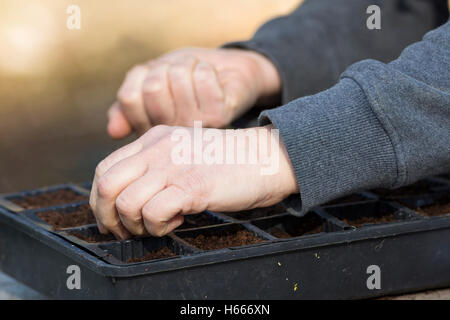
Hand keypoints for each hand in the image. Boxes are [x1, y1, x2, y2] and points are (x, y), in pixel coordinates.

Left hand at [90, 124, 297, 238]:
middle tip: (127, 231)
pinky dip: (160, 226)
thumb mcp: (184, 151)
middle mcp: (158, 149)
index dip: (100, 200)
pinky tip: (179, 220)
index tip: (111, 219)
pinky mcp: (193, 186)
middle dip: (109, 217)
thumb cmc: (227, 162)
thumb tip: (129, 197)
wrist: (266, 157)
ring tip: (161, 224)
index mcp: (153, 140)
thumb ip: (157, 165)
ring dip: (138, 225)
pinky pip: (154, 213)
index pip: (105, 169)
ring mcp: (174, 166)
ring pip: (127, 203)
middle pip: (107, 186)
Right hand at [107, 48, 280, 137]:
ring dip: (188, 65)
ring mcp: (195, 128)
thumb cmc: (184, 79)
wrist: (227, 76)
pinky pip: (201, 76)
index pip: (130, 97)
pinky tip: (213, 80)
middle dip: (166, 67)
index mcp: (150, 131)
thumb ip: (125, 106)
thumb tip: (113, 132)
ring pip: (177, 77)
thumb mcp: (147, 84)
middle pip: (153, 86)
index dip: (142, 77)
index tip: (157, 78)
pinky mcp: (218, 117)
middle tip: (180, 74)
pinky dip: (205, 68)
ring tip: (196, 77)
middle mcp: (171, 136)